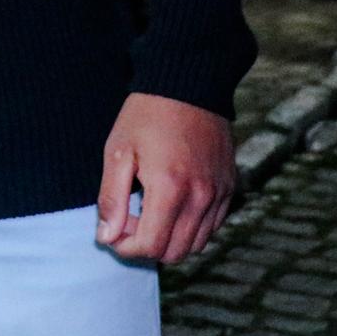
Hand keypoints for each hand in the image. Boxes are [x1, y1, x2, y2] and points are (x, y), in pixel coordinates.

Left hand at [96, 92, 235, 265]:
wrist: (188, 83)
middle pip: (175, 252)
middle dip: (146, 247)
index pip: (151, 246)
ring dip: (169, 240)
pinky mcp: (229, 187)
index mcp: (170, 188)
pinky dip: (190, 228)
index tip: (112, 233)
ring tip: (148, 213)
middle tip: (128, 221)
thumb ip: (112, 198)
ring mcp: (219, 193)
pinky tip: (171, 205)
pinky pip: (212, 226)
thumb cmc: (147, 115)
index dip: (126, 248)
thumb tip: (107, 237)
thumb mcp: (118, 152)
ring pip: (196, 244)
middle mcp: (201, 196)